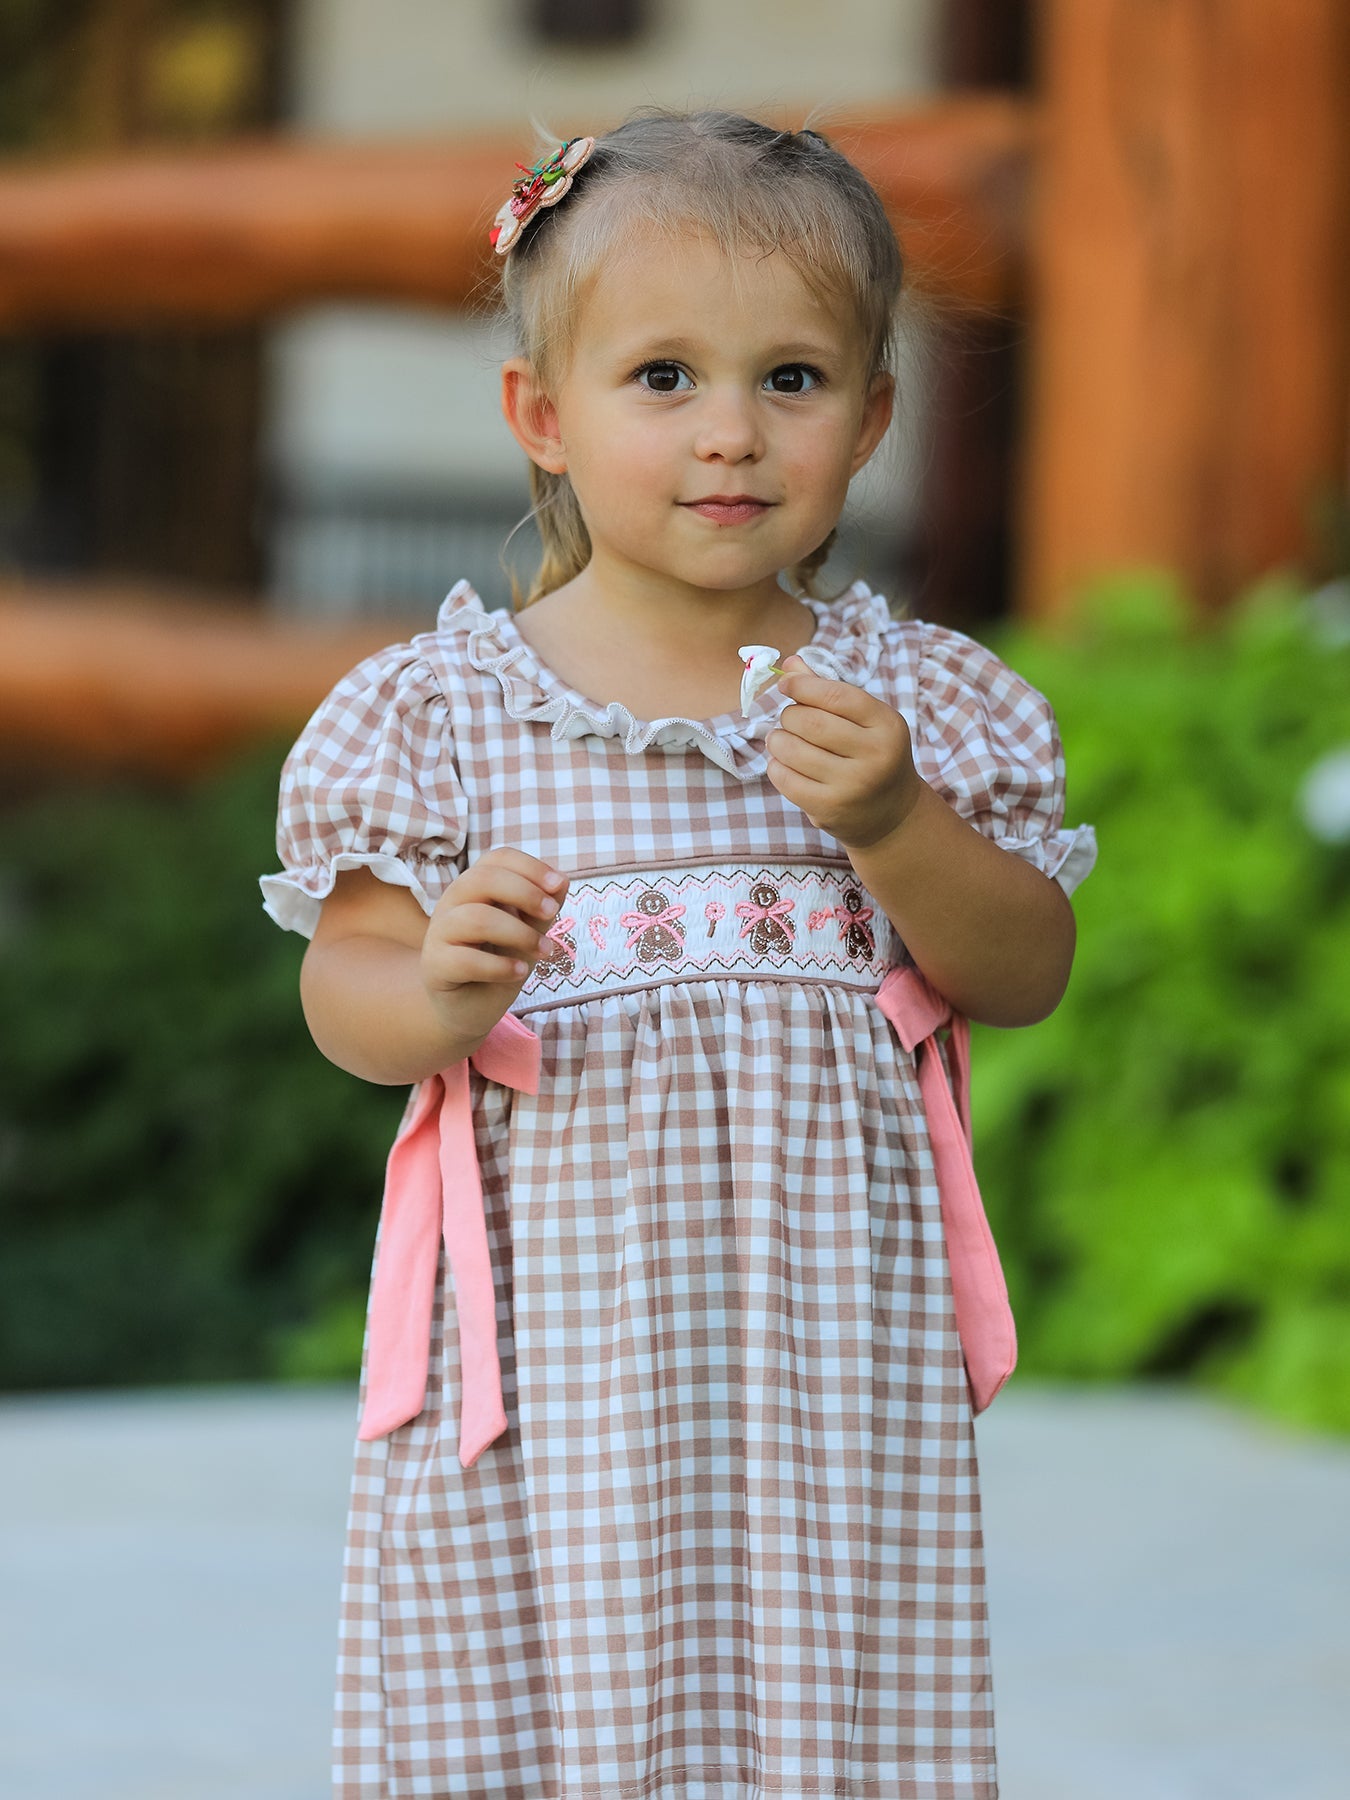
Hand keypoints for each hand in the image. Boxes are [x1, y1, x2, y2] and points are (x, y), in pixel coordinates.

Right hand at [420, 847, 568, 1044]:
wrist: (468, 1009)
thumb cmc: (498, 964)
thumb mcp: (527, 935)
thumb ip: (540, 910)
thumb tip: (562, 880)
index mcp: (473, 888)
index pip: (496, 859)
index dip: (530, 866)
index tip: (558, 884)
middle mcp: (452, 903)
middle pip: (482, 879)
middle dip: (525, 893)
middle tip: (552, 913)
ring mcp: (438, 933)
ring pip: (476, 918)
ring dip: (519, 933)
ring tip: (544, 951)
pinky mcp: (434, 965)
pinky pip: (465, 960)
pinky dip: (500, 966)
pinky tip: (520, 972)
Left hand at [764, 655, 924, 849]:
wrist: (891, 813)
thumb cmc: (871, 754)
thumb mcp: (864, 720)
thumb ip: (829, 690)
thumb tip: (790, 663)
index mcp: (887, 724)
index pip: (836, 695)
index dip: (803, 685)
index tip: (786, 684)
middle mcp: (875, 755)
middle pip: (810, 722)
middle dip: (789, 715)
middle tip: (789, 719)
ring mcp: (853, 785)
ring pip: (793, 749)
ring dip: (777, 739)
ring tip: (781, 739)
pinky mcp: (830, 808)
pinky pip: (785, 778)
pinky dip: (776, 765)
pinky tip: (783, 762)